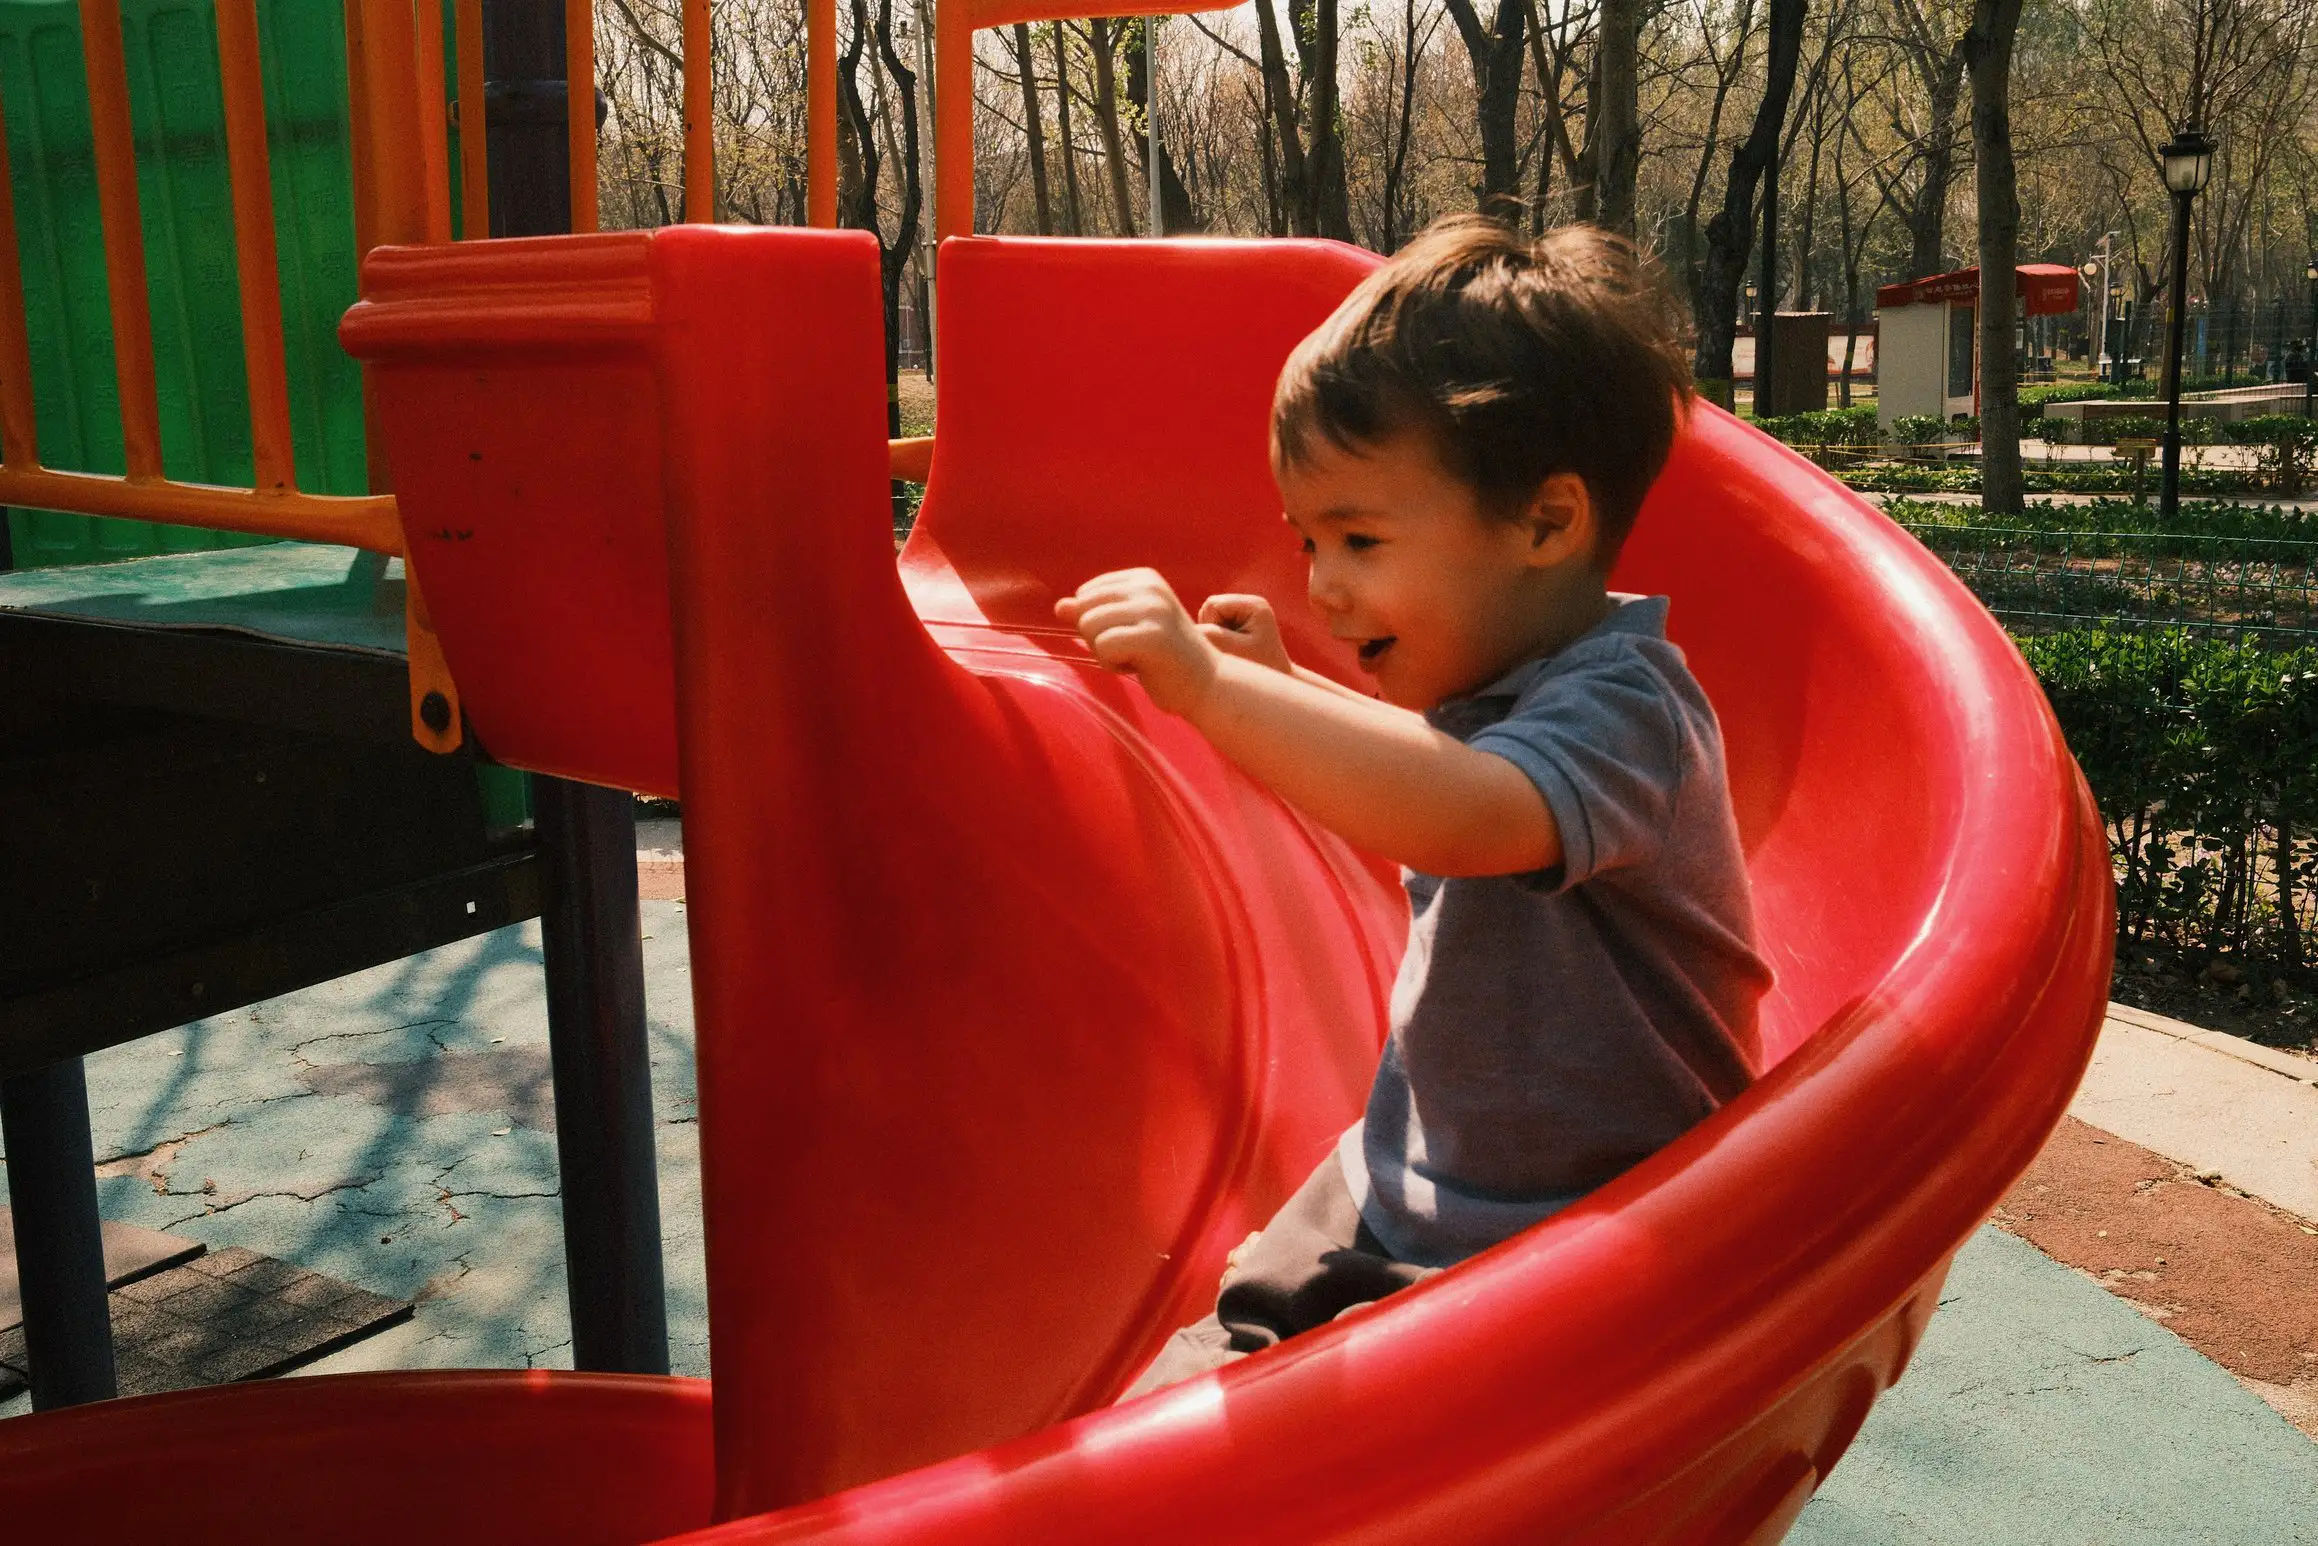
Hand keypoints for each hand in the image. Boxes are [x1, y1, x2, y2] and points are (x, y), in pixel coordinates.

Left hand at [1055, 568, 1219, 715]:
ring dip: (1105, 653)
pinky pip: (1102, 647)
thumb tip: (1059, 606)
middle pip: (1083, 609)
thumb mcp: (1126, 627)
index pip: (1086, 594)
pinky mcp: (1151, 635)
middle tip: (1133, 650)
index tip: (1132, 635)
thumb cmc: (1164, 658)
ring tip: (1137, 657)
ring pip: (1089, 627)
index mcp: (1144, 578)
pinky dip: (1113, 664)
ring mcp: (1152, 609)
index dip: (1099, 623)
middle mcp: (1148, 587)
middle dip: (1098, 638)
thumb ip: (1093, 614)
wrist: (1207, 684)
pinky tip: (1139, 667)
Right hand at [1197, 594, 1292, 673]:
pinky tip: (1233, 647)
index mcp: (1254, 605)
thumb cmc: (1258, 669)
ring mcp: (1247, 609)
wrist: (1278, 678)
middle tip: (1229, 649)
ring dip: (1214, 634)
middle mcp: (1252, 602)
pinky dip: (1217, 636)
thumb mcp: (1231, 652)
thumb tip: (1189, 624)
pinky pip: (1215, 621)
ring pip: (1210, 615)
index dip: (1210, 626)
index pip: (1212, 605)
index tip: (1228, 646)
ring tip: (1232, 649)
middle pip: (1210, 607)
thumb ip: (1210, 634)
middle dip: (1211, 629)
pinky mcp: (1242, 618)